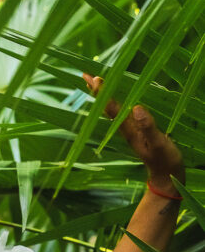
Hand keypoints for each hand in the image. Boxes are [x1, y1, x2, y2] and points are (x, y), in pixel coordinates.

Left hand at [82, 73, 184, 191]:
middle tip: (86, 75)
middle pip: (108, 107)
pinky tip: (114, 98)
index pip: (113, 108)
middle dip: (98, 91)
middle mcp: (126, 128)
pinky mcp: (136, 132)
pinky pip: (121, 113)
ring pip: (113, 110)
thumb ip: (148, 127)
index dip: (104, 93)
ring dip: (104, 96)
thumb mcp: (159, 143)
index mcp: (129, 129)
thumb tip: (136, 108)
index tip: (95, 79)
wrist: (166, 176)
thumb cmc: (164, 160)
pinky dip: (115, 102)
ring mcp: (130, 130)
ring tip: (96, 82)